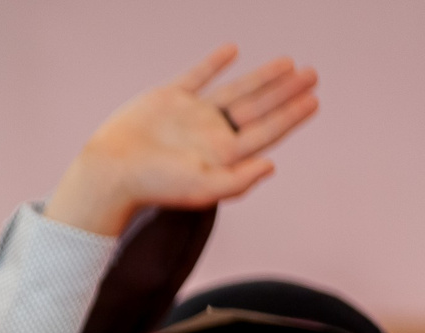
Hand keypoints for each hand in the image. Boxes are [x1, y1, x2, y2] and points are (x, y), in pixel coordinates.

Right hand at [45, 46, 320, 238]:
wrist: (110, 171)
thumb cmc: (153, 186)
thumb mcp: (201, 189)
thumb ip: (238, 181)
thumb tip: (272, 165)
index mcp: (223, 155)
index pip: (266, 132)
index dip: (291, 116)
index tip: (314, 100)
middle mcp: (211, 133)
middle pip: (258, 108)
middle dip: (286, 92)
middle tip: (312, 75)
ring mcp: (191, 115)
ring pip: (236, 90)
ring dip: (262, 77)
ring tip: (289, 64)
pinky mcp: (168, 99)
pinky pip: (197, 76)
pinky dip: (214, 63)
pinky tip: (232, 51)